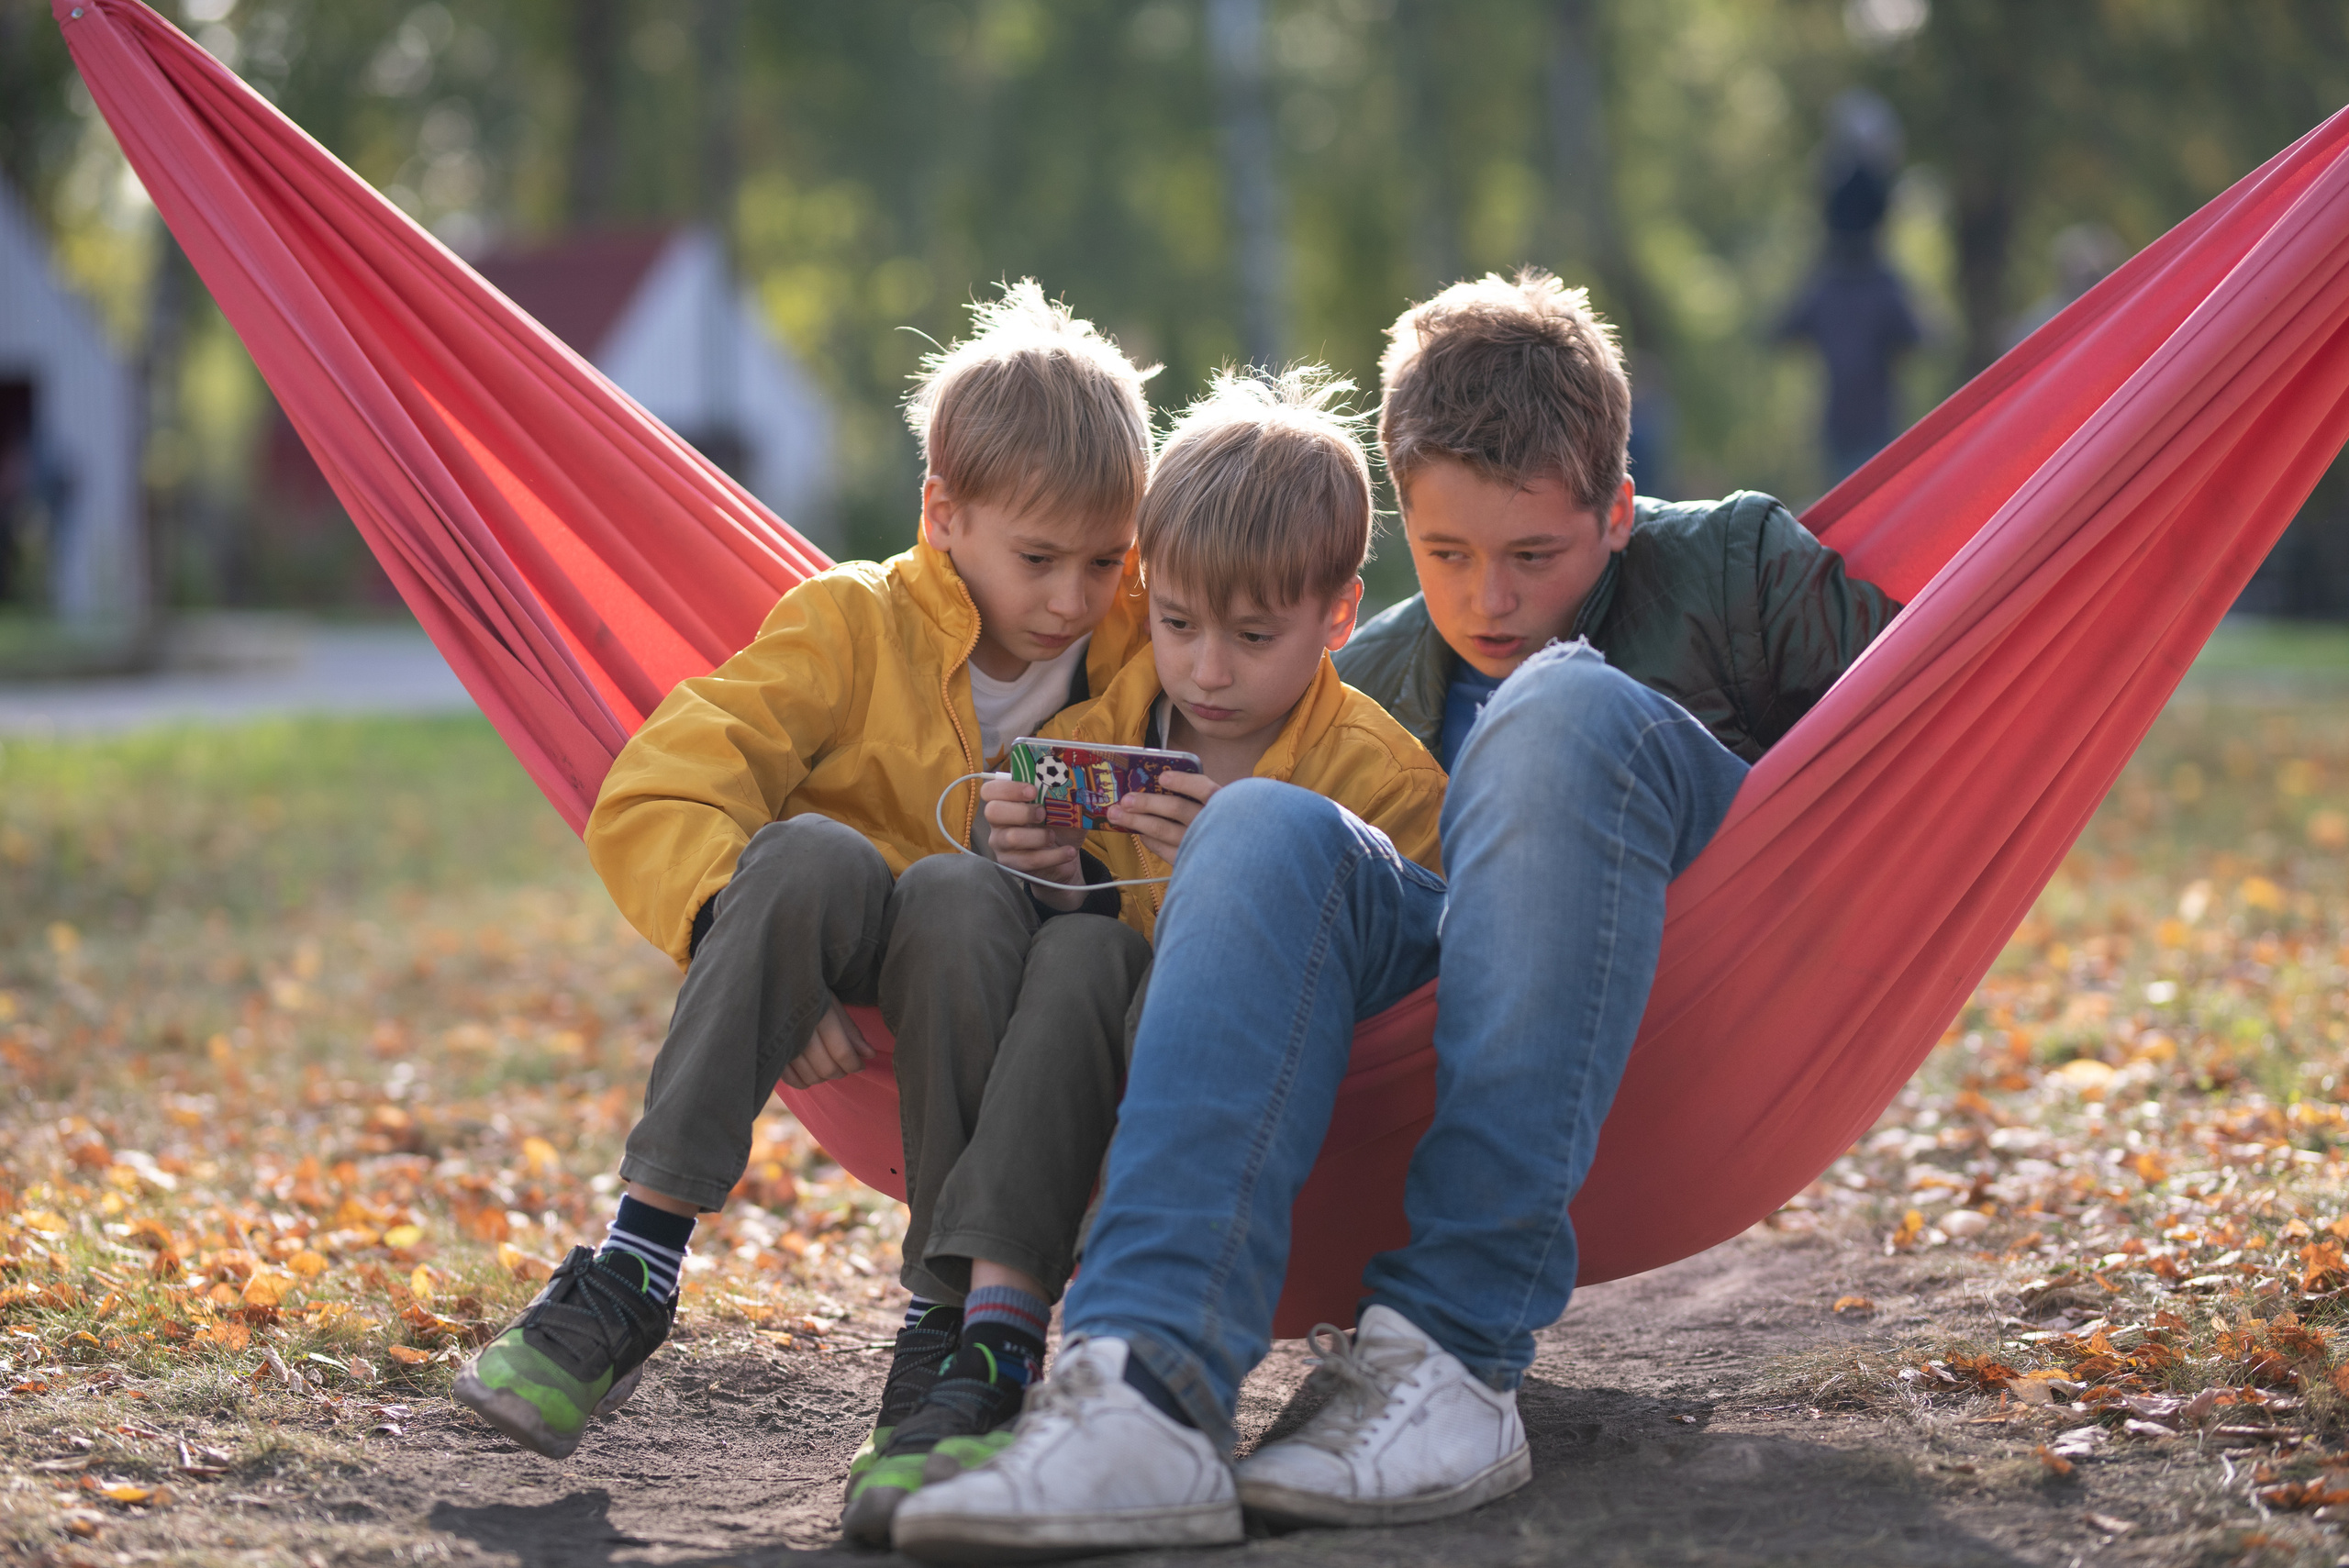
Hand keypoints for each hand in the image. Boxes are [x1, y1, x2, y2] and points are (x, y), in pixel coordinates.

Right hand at [780, 994, 873, 1088]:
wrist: (773, 985)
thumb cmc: (808, 993)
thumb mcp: (832, 1004)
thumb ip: (850, 1030)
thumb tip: (869, 1055)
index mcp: (820, 1014)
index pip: (841, 1051)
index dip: (854, 1063)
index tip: (860, 1065)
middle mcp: (801, 1030)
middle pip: (826, 1067)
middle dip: (840, 1071)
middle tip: (845, 1067)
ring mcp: (783, 1042)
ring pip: (809, 1075)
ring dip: (823, 1077)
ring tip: (828, 1068)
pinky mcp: (770, 1050)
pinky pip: (789, 1078)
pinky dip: (802, 1082)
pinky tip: (809, 1076)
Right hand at [978, 774, 1086, 911]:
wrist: (1066, 853)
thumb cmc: (1060, 824)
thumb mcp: (1063, 805)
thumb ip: (1061, 792)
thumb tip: (1070, 781)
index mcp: (1006, 801)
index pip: (990, 790)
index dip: (1008, 788)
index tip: (1033, 791)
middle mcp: (998, 822)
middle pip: (992, 812)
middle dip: (1021, 811)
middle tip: (1043, 814)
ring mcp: (1001, 844)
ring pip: (1011, 838)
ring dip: (1038, 836)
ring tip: (1053, 836)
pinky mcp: (1011, 864)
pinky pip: (1028, 859)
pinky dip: (1053, 856)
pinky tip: (1068, 852)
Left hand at [1104, 771, 1216, 864]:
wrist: (1232, 861)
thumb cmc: (1223, 826)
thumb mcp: (1222, 806)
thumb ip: (1199, 795)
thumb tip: (1159, 782)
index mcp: (1224, 804)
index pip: (1204, 789)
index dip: (1183, 782)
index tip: (1162, 777)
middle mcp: (1213, 824)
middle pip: (1176, 809)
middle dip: (1146, 802)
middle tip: (1125, 800)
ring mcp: (1201, 845)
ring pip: (1163, 830)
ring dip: (1136, 821)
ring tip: (1117, 815)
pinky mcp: (1191, 862)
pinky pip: (1163, 849)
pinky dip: (1149, 839)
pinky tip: (1140, 833)